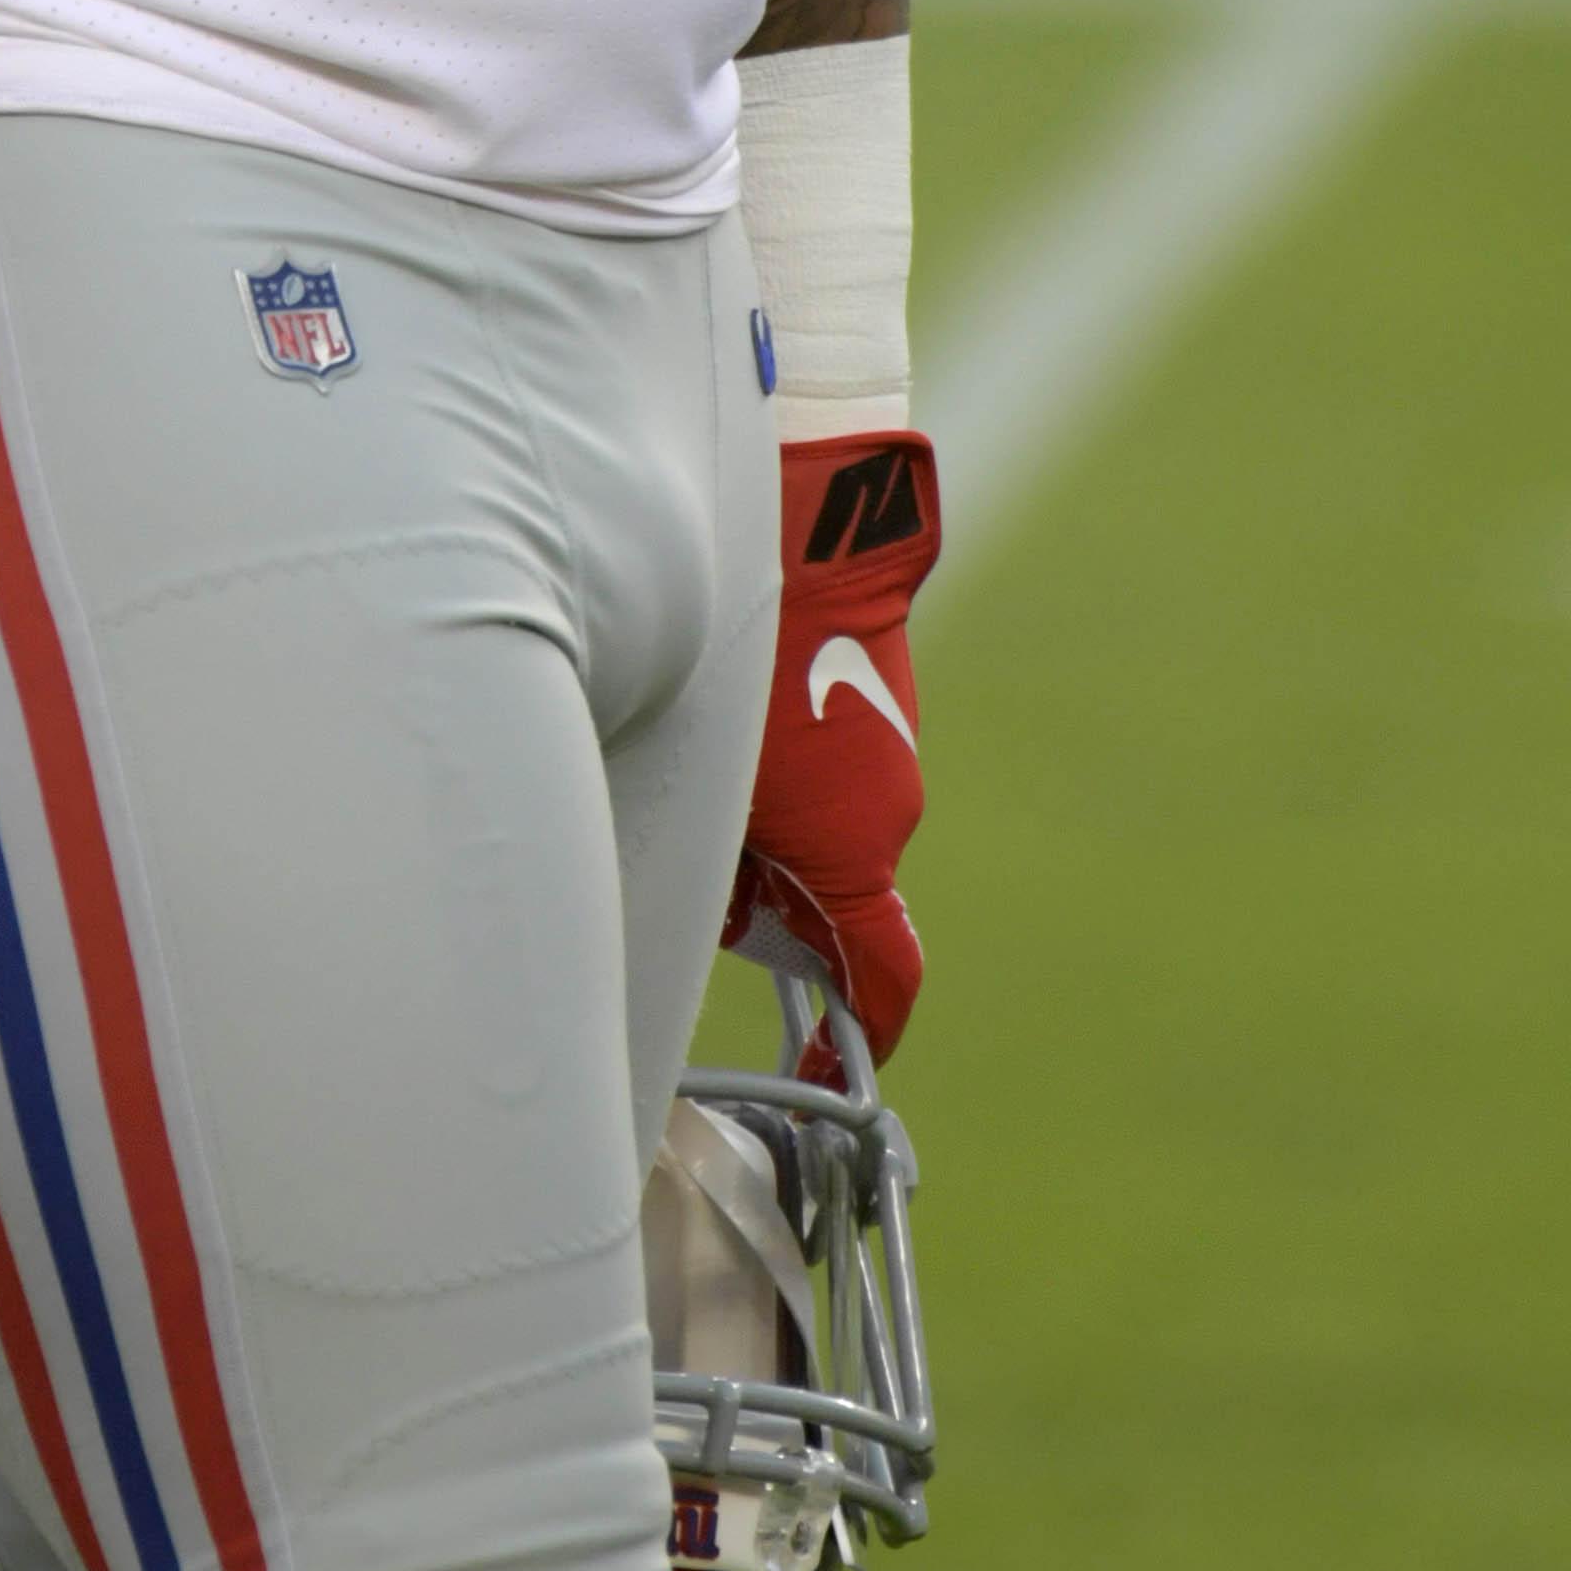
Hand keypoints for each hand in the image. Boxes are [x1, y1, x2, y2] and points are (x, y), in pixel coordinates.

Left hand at [724, 429, 938, 1064]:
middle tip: (688, 882)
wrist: (808, 501)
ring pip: (819, 816)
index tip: (821, 1070)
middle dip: (764, 906)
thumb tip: (699, 907)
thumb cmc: (745, 646)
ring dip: (763, 822)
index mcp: (858, 847)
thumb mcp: (699, 779)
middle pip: (830, 895)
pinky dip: (778, 759)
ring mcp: (887, 734)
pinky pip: (822, 750)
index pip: (884, 982)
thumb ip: (706, 865)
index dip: (857, 1039)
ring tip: (681, 767)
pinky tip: (710, 706)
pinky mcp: (873, 675)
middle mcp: (889, 803)